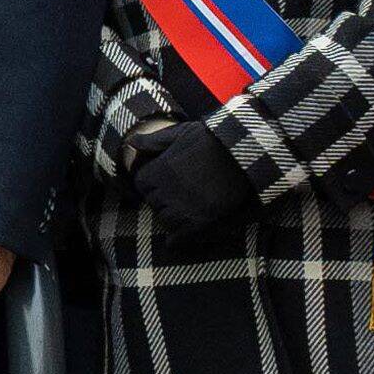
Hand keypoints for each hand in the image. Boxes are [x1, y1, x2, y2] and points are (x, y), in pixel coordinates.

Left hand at [128, 123, 255, 237]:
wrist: (243, 154)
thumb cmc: (212, 140)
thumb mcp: (180, 132)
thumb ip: (153, 141)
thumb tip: (130, 143)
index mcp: (160, 170)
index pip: (141, 183)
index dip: (152, 181)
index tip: (164, 180)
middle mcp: (167, 191)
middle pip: (153, 202)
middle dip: (162, 198)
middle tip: (178, 193)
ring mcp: (183, 209)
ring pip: (165, 221)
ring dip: (171, 217)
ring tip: (184, 210)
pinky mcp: (200, 223)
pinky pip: (179, 239)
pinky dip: (177, 240)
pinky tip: (181, 237)